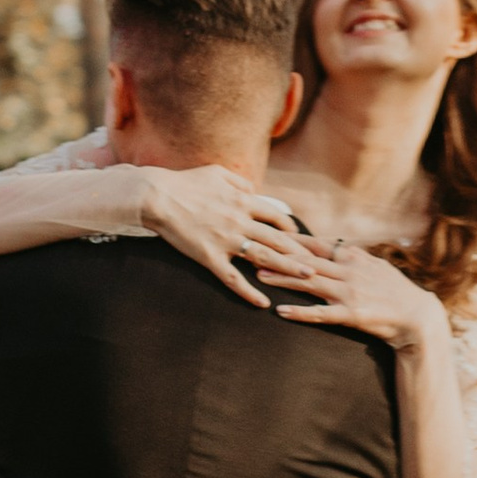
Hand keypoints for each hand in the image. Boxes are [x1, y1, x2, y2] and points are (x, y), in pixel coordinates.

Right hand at [138, 164, 304, 303]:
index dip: (290, 228)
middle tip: (319, 263)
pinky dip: (249, 292)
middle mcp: (239, 221)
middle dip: (301, 252)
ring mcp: (226, 240)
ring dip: (288, 268)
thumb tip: (254, 190)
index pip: (276, 216)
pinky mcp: (209, 257)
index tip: (299, 238)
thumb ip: (239, 183)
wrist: (157, 196)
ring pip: (264, 257)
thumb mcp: (217, 173)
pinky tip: (263, 303)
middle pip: (278, 239)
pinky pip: (233, 278)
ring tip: (308, 278)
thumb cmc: (185, 182)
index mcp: (242, 201)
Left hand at [254, 228, 447, 355]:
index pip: (316, 244)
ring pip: (309, 283)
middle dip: (277, 255)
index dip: (291, 239)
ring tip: (258, 277)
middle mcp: (349, 272)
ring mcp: (349, 293)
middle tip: (252, 251)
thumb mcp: (375, 266)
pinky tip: (281, 312)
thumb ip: (353, 257)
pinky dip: (300, 312)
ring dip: (282, 280)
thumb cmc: (396, 291)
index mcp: (354, 258)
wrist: (418, 317)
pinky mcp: (351, 315)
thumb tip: (336, 247)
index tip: (268, 233)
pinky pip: (321, 314)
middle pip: (306, 261)